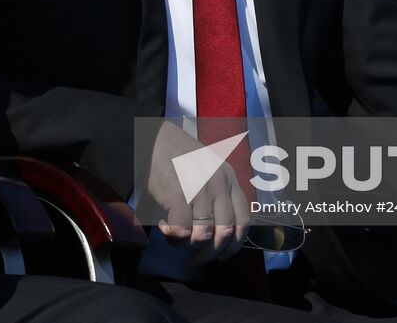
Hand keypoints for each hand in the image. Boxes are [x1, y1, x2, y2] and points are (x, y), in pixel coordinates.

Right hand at [145, 122, 249, 263]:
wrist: (153, 137)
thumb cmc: (177, 156)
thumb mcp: (207, 170)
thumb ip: (215, 196)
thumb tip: (212, 235)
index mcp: (229, 178)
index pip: (243, 221)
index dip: (234, 244)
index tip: (222, 254)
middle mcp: (219, 184)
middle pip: (225, 233)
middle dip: (210, 253)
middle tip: (195, 258)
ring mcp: (200, 189)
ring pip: (203, 236)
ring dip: (188, 246)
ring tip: (176, 241)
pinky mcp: (179, 194)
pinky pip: (182, 230)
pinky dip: (173, 236)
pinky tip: (164, 227)